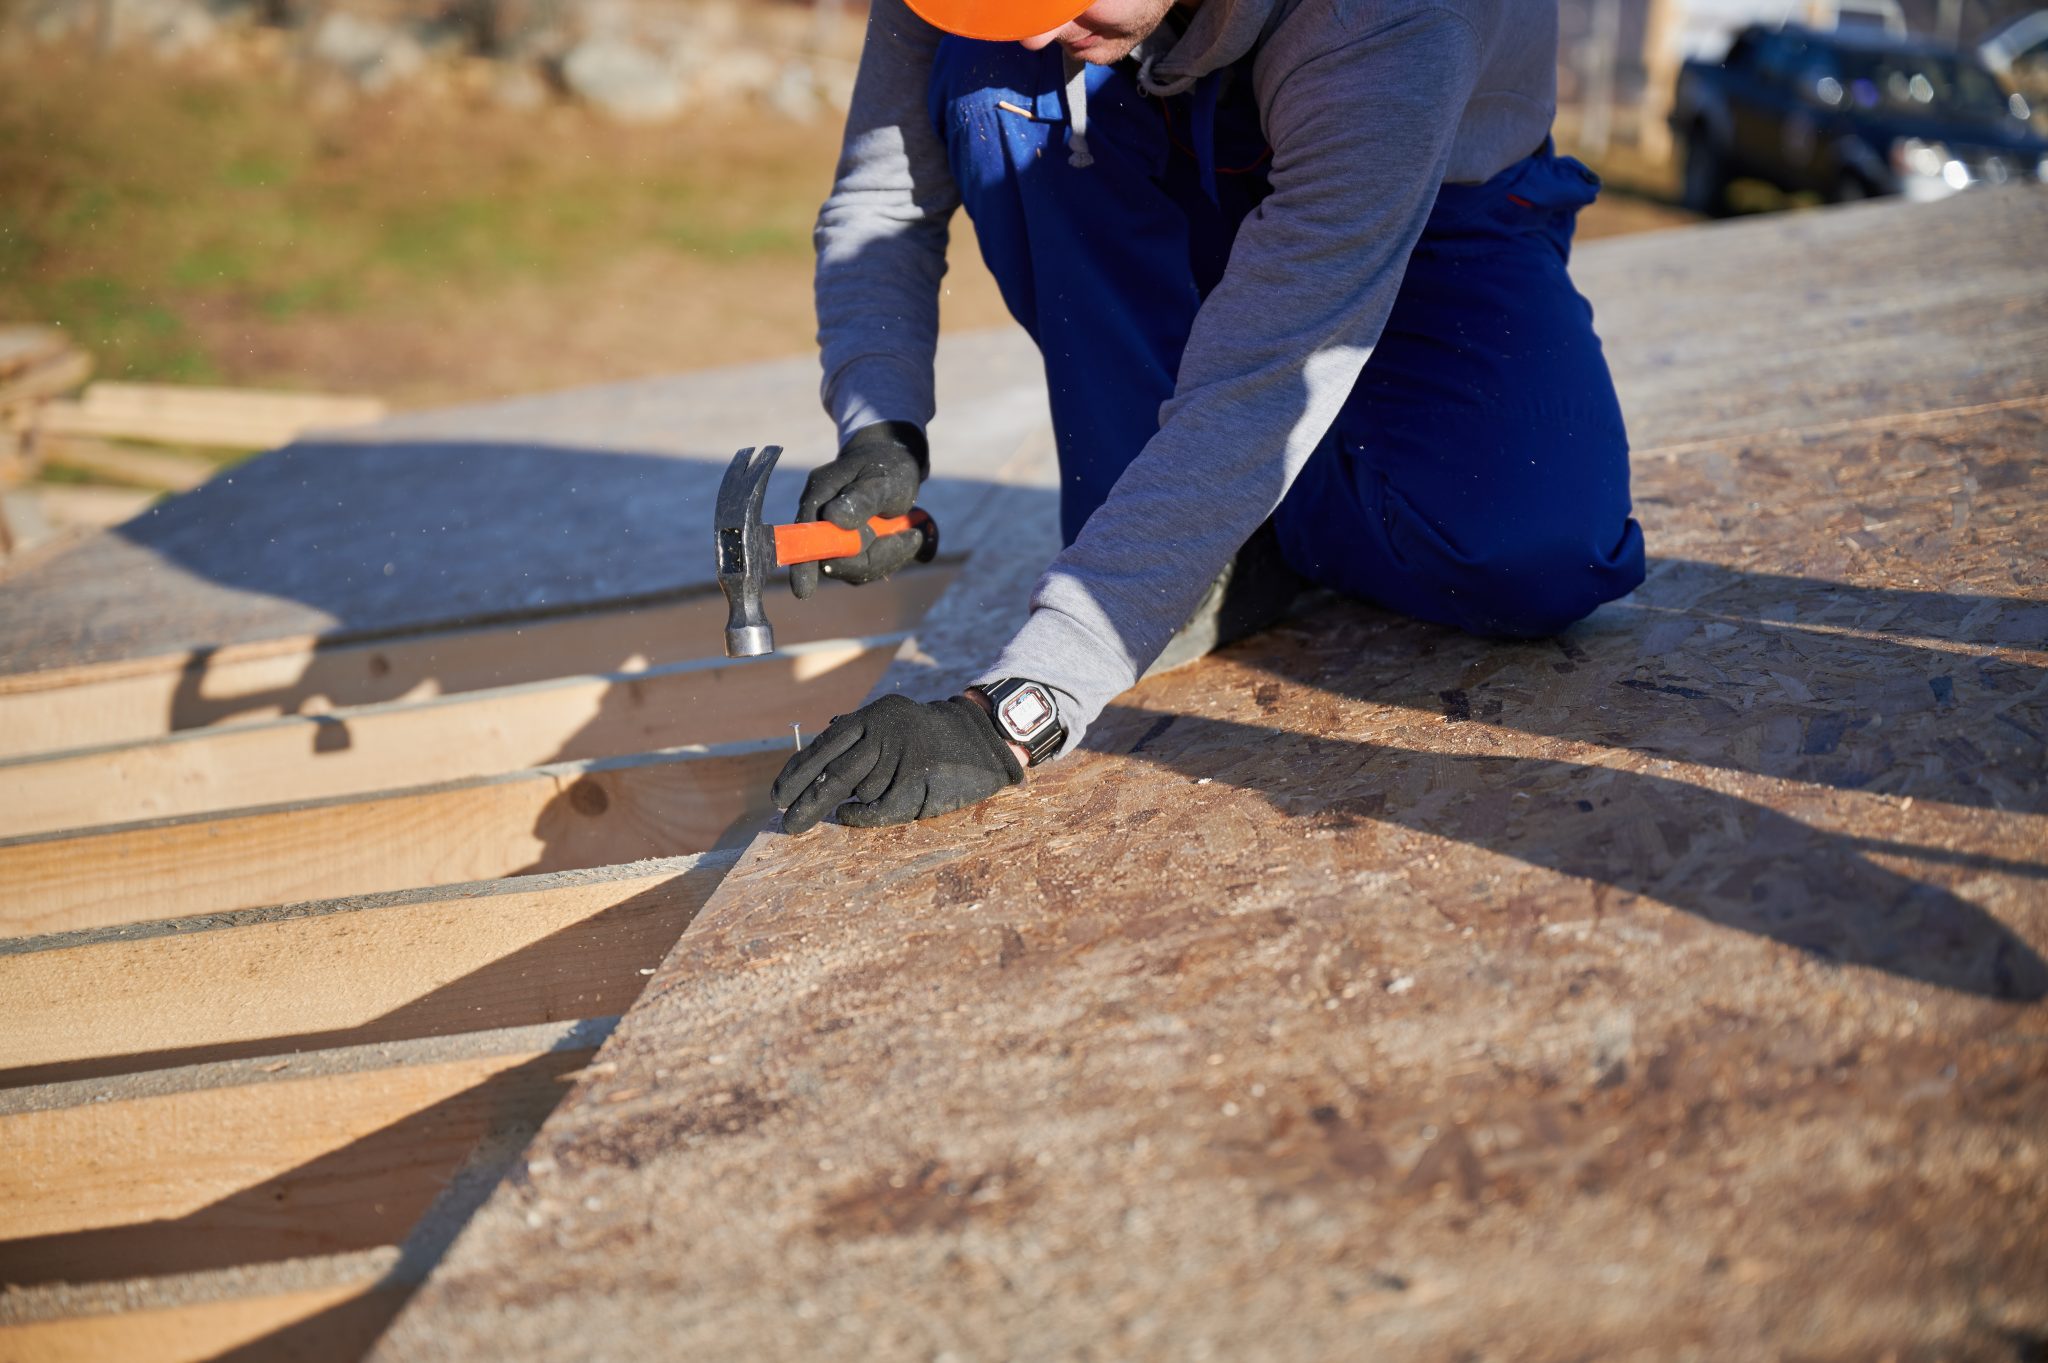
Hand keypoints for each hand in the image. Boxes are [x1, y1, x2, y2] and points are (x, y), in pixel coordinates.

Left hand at [772, 694, 1022, 833]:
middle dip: (807, 801)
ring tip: (851, 804)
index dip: (797, 772)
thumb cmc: (930, 738)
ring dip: (850, 803)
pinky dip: (862, 815)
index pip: (824, 745)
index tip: (777, 796)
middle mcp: (883, 730)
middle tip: (787, 826)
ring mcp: (902, 752)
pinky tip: (851, 816)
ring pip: (859, 789)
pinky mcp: (920, 775)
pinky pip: (880, 806)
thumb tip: (812, 753)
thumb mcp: (891, 723)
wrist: (983, 738)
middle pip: (834, 772)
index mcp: (872, 716)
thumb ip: (856, 736)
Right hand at [790, 421, 928, 599]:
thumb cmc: (888, 466)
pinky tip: (913, 537)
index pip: (805, 536)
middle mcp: (822, 521)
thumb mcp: (883, 478)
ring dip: (891, 556)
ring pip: (858, 567)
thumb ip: (862, 498)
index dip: (804, 564)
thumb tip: (833, 520)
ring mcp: (838, 537)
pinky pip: (871, 565)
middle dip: (877, 556)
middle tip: (912, 537)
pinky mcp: (855, 548)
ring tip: (915, 533)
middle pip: (836, 560)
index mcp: (819, 498)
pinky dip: (895, 555)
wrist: (894, 461)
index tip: (805, 591)